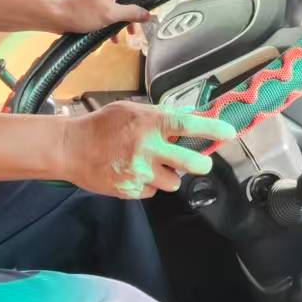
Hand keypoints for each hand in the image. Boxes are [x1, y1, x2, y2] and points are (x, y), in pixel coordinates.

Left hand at [53, 0, 163, 32]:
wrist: (58, 17)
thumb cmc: (83, 13)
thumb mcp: (111, 15)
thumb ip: (131, 13)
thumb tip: (147, 14)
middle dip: (141, 6)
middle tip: (152, 13)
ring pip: (122, 4)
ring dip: (127, 19)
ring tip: (131, 34)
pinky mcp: (96, 2)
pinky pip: (112, 10)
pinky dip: (115, 23)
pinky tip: (114, 38)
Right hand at [57, 102, 234, 199]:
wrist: (71, 148)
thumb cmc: (101, 125)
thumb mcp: (131, 110)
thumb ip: (159, 115)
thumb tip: (187, 119)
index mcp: (150, 124)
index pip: (189, 126)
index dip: (213, 129)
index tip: (229, 133)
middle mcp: (148, 148)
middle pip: (192, 163)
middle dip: (201, 163)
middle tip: (200, 161)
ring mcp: (140, 172)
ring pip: (173, 182)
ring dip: (169, 174)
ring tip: (152, 164)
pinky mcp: (130, 190)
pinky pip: (152, 191)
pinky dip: (149, 184)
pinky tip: (135, 173)